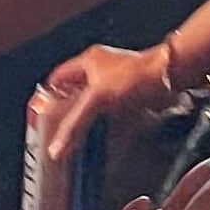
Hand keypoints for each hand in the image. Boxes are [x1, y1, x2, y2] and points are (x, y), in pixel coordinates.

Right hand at [34, 41, 184, 163]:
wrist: (170, 78)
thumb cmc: (137, 76)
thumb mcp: (98, 98)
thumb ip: (76, 123)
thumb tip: (58, 146)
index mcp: (87, 63)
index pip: (57, 80)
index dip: (47, 97)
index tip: (39, 115)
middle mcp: (99, 73)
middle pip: (73, 95)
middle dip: (64, 113)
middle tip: (54, 132)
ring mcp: (114, 86)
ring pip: (91, 107)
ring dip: (84, 122)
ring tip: (73, 140)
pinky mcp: (128, 100)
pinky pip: (108, 116)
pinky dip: (101, 128)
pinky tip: (97, 140)